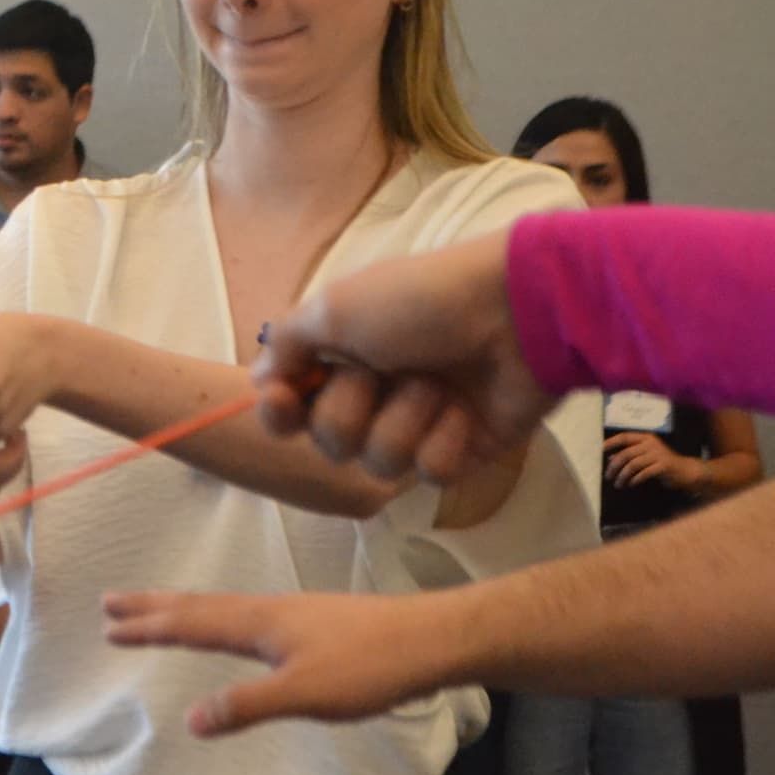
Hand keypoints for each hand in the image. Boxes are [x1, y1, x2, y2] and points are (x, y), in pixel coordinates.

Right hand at [101, 588, 460, 735]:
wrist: (430, 639)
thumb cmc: (369, 668)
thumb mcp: (305, 694)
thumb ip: (247, 706)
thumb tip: (190, 719)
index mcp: (258, 623)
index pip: (191, 625)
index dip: (150, 627)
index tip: (109, 627)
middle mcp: (267, 610)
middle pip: (199, 606)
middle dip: (154, 607)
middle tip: (111, 602)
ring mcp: (290, 613)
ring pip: (221, 606)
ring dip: (181, 607)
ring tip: (156, 607)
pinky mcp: (309, 621)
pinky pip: (242, 612)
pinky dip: (215, 614)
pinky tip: (229, 624)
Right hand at [252, 231, 553, 482]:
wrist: (515, 312)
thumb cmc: (419, 301)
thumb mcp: (336, 306)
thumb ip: (286, 343)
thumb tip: (258, 376)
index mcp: (341, 357)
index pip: (289, 408)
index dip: (280, 413)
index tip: (283, 400)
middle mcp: (374, 392)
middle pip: (329, 441)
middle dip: (354, 408)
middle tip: (382, 370)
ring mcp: (418, 423)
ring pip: (379, 463)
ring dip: (405, 419)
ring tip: (438, 384)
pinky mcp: (461, 449)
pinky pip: (430, 473)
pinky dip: (445, 439)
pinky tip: (466, 409)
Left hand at [604, 432, 689, 488]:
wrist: (687, 471)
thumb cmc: (662, 464)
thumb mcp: (645, 457)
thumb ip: (629, 456)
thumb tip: (610, 459)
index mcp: (646, 438)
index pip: (624, 437)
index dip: (611, 443)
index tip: (599, 450)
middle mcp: (651, 444)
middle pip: (626, 454)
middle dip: (614, 467)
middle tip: (608, 477)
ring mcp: (658, 454)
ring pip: (632, 465)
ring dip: (622, 476)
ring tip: (618, 484)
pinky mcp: (664, 466)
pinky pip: (644, 473)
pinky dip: (635, 479)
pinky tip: (631, 484)